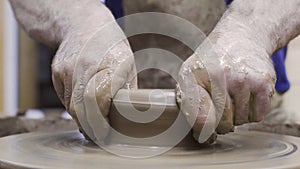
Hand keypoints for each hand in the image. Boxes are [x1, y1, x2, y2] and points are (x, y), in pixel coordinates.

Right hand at [51, 12, 136, 141]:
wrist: (84, 24)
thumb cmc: (111, 45)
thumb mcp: (128, 64)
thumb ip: (127, 90)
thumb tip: (127, 117)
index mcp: (110, 63)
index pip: (97, 99)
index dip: (100, 122)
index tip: (106, 134)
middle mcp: (85, 66)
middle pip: (81, 108)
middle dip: (90, 127)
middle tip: (99, 136)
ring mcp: (67, 69)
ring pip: (71, 107)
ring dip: (82, 119)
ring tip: (94, 124)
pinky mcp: (57, 72)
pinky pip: (65, 99)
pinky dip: (75, 107)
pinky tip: (84, 106)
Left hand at [177, 34, 275, 142]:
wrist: (240, 37)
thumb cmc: (211, 62)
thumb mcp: (190, 75)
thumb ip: (189, 104)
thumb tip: (201, 135)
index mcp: (194, 76)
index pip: (201, 118)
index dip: (203, 131)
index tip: (205, 133)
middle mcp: (219, 77)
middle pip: (222, 124)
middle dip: (221, 122)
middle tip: (221, 107)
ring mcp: (243, 79)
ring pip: (240, 121)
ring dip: (237, 116)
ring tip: (233, 95)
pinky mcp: (263, 82)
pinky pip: (257, 116)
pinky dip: (252, 112)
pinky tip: (246, 95)